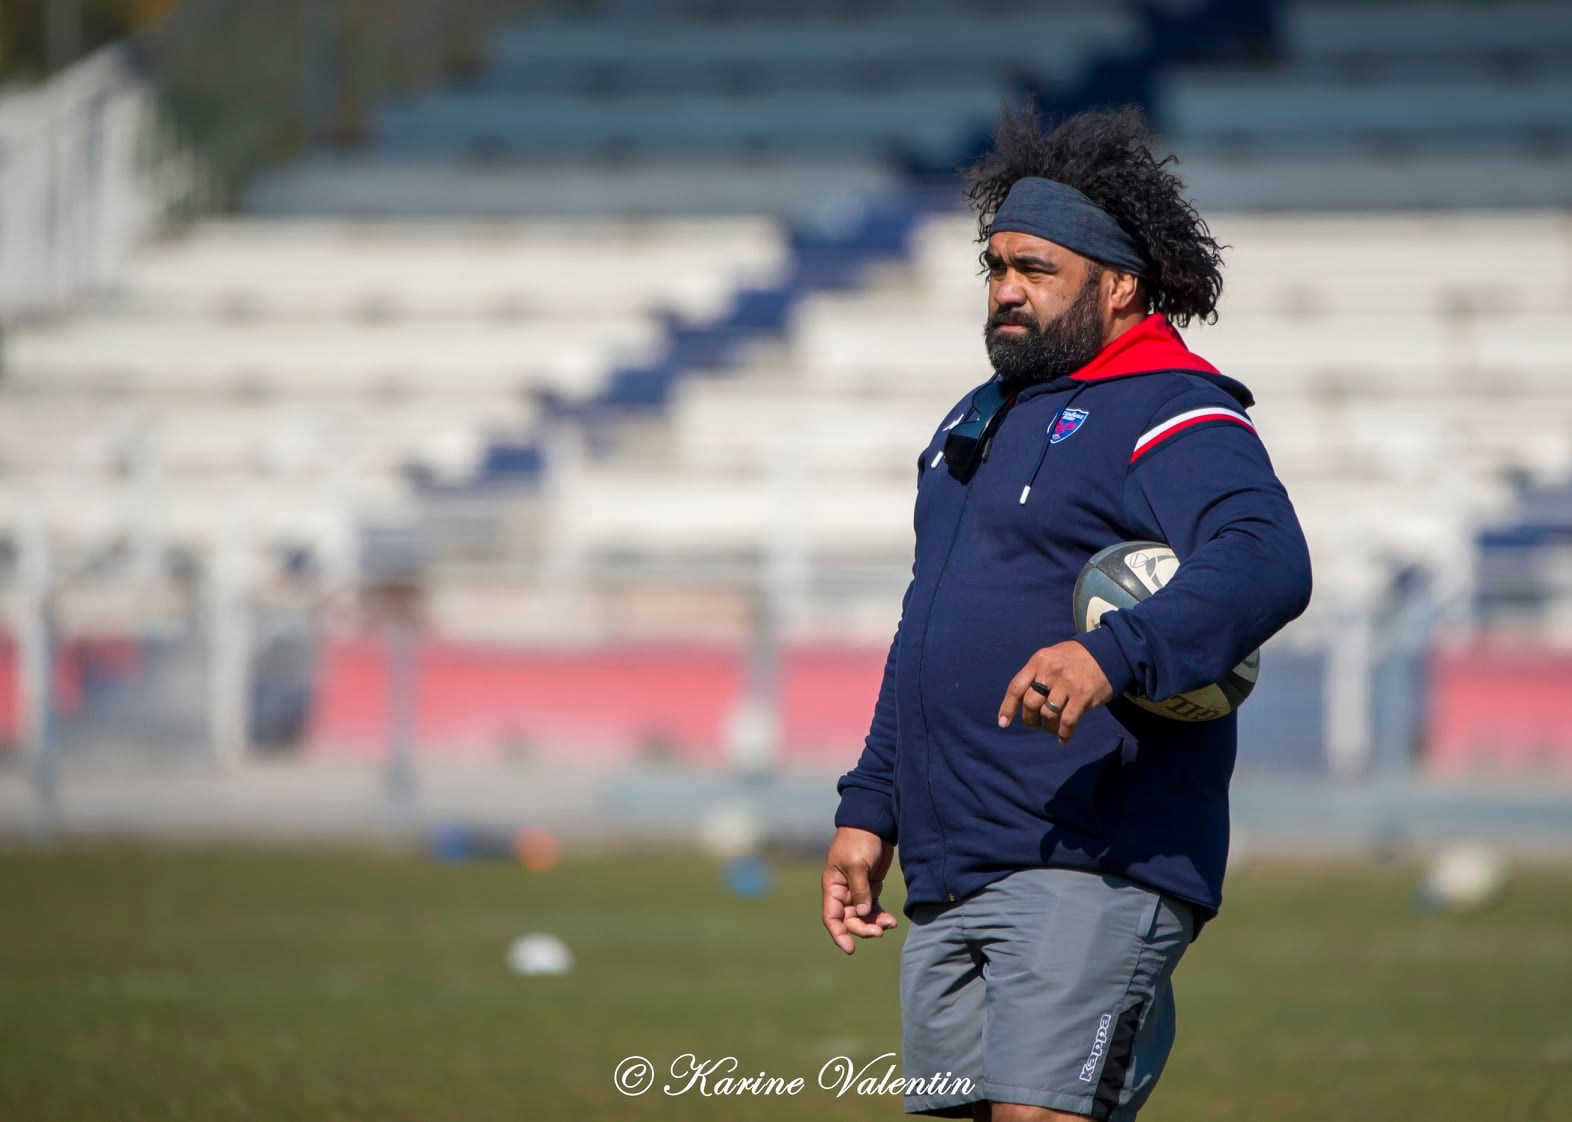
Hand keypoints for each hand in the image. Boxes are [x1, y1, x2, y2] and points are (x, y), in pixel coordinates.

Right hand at [821, 826, 898, 954]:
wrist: (874, 822)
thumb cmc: (859, 840)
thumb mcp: (857, 864)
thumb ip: (859, 890)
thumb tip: (862, 913)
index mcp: (833, 886)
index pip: (831, 917)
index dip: (839, 934)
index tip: (850, 948)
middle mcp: (843, 892)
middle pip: (849, 920)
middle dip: (862, 928)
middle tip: (879, 931)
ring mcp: (857, 890)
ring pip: (863, 916)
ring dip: (874, 923)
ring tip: (889, 924)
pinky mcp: (871, 887)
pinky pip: (873, 908)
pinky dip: (881, 916)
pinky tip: (892, 920)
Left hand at [997, 639, 1114, 743]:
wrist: (1106, 652)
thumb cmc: (1072, 659)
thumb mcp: (1049, 658)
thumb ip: (1034, 675)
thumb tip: (1018, 703)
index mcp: (1038, 661)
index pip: (1016, 687)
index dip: (1007, 707)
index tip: (1003, 723)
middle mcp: (1051, 672)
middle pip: (1030, 704)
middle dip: (1030, 719)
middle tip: (1036, 723)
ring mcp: (1067, 684)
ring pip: (1048, 715)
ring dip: (1047, 727)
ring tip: (1051, 728)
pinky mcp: (1083, 696)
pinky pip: (1067, 721)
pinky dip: (1064, 734)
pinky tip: (1063, 738)